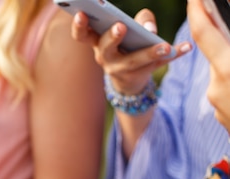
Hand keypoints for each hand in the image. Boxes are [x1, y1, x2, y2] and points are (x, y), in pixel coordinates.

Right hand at [71, 9, 190, 93]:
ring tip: (164, 46)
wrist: (129, 78)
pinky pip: (158, 65)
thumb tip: (148, 27)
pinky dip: (174, 55)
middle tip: (120, 26)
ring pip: (133, 62)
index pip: (82, 35)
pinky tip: (186, 47)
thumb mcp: (128, 30)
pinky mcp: (140, 75)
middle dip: (112, 37)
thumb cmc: (126, 44)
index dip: (79, 26)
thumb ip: (140, 20)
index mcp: (97, 43)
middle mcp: (105, 58)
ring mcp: (121, 70)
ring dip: (148, 53)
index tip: (81, 13)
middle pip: (106, 49)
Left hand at [188, 0, 229, 130]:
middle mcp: (217, 87)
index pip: (204, 33)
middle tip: (223, 14)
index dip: (198, 11)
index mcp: (229, 70)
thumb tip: (228, 33)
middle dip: (224, 34)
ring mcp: (218, 104)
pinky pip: (229, 88)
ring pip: (225, 70)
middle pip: (217, 52)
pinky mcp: (224, 116)